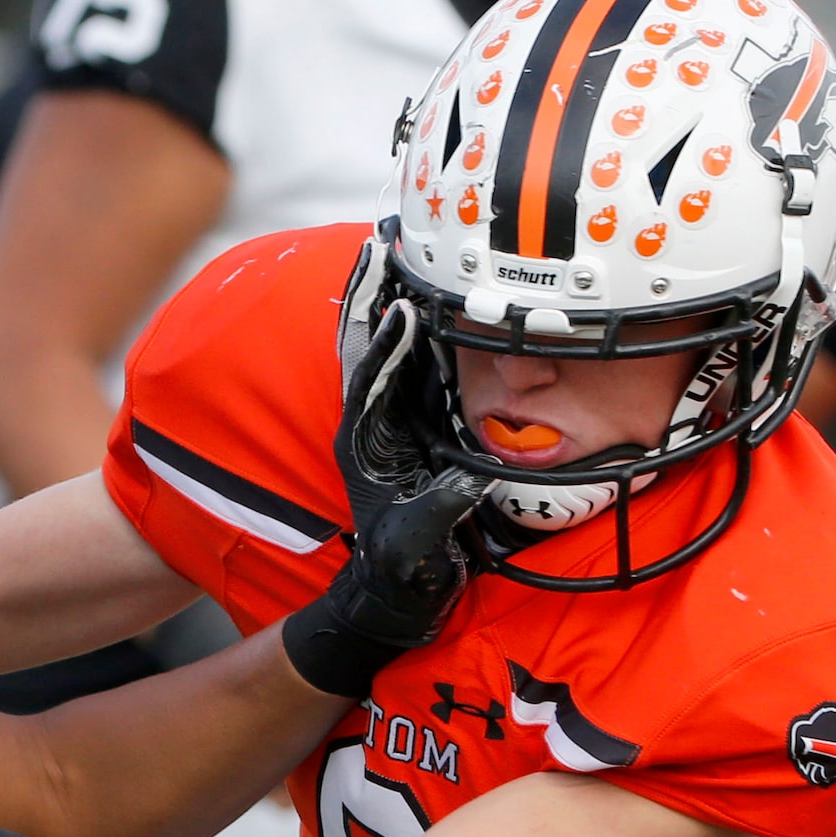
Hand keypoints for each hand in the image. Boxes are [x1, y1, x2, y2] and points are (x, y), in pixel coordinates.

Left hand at [281, 247, 486, 694]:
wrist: (393, 594)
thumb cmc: (404, 569)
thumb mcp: (422, 541)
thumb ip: (444, 507)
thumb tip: (468, 477)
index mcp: (366, 443)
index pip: (372, 378)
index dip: (387, 340)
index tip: (401, 301)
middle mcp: (371, 423)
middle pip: (368, 346)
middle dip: (373, 295)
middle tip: (382, 243)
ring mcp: (387, 421)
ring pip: (384, 349)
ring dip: (388, 301)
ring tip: (396, 253)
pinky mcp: (406, 425)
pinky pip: (404, 368)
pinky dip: (408, 331)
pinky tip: (418, 300)